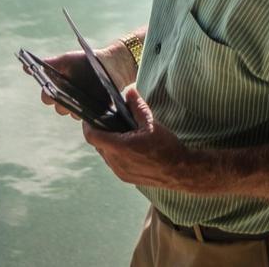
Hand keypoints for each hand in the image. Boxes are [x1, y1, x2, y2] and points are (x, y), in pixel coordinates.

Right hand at [26, 48, 89, 119]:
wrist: (109, 63)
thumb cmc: (84, 60)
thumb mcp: (66, 60)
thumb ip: (49, 64)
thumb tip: (25, 68)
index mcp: (59, 90)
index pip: (47, 98)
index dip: (47, 95)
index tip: (49, 90)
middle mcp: (68, 100)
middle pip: (60, 109)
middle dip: (62, 103)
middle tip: (65, 97)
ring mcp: (81, 107)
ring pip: (74, 114)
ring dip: (76, 108)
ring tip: (81, 101)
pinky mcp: (96, 111)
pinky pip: (90, 118)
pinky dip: (91, 113)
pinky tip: (93, 105)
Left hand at [82, 86, 205, 193]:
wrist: (180, 171)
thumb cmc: (166, 148)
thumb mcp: (151, 123)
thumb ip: (137, 106)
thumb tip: (129, 90)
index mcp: (120, 147)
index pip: (92, 136)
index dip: (88, 125)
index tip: (90, 116)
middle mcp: (116, 162)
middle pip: (98, 145)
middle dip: (100, 132)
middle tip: (108, 120)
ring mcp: (120, 172)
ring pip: (105, 155)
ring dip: (108, 143)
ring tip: (119, 132)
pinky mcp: (126, 178)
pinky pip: (113, 163)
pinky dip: (115, 153)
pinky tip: (127, 145)